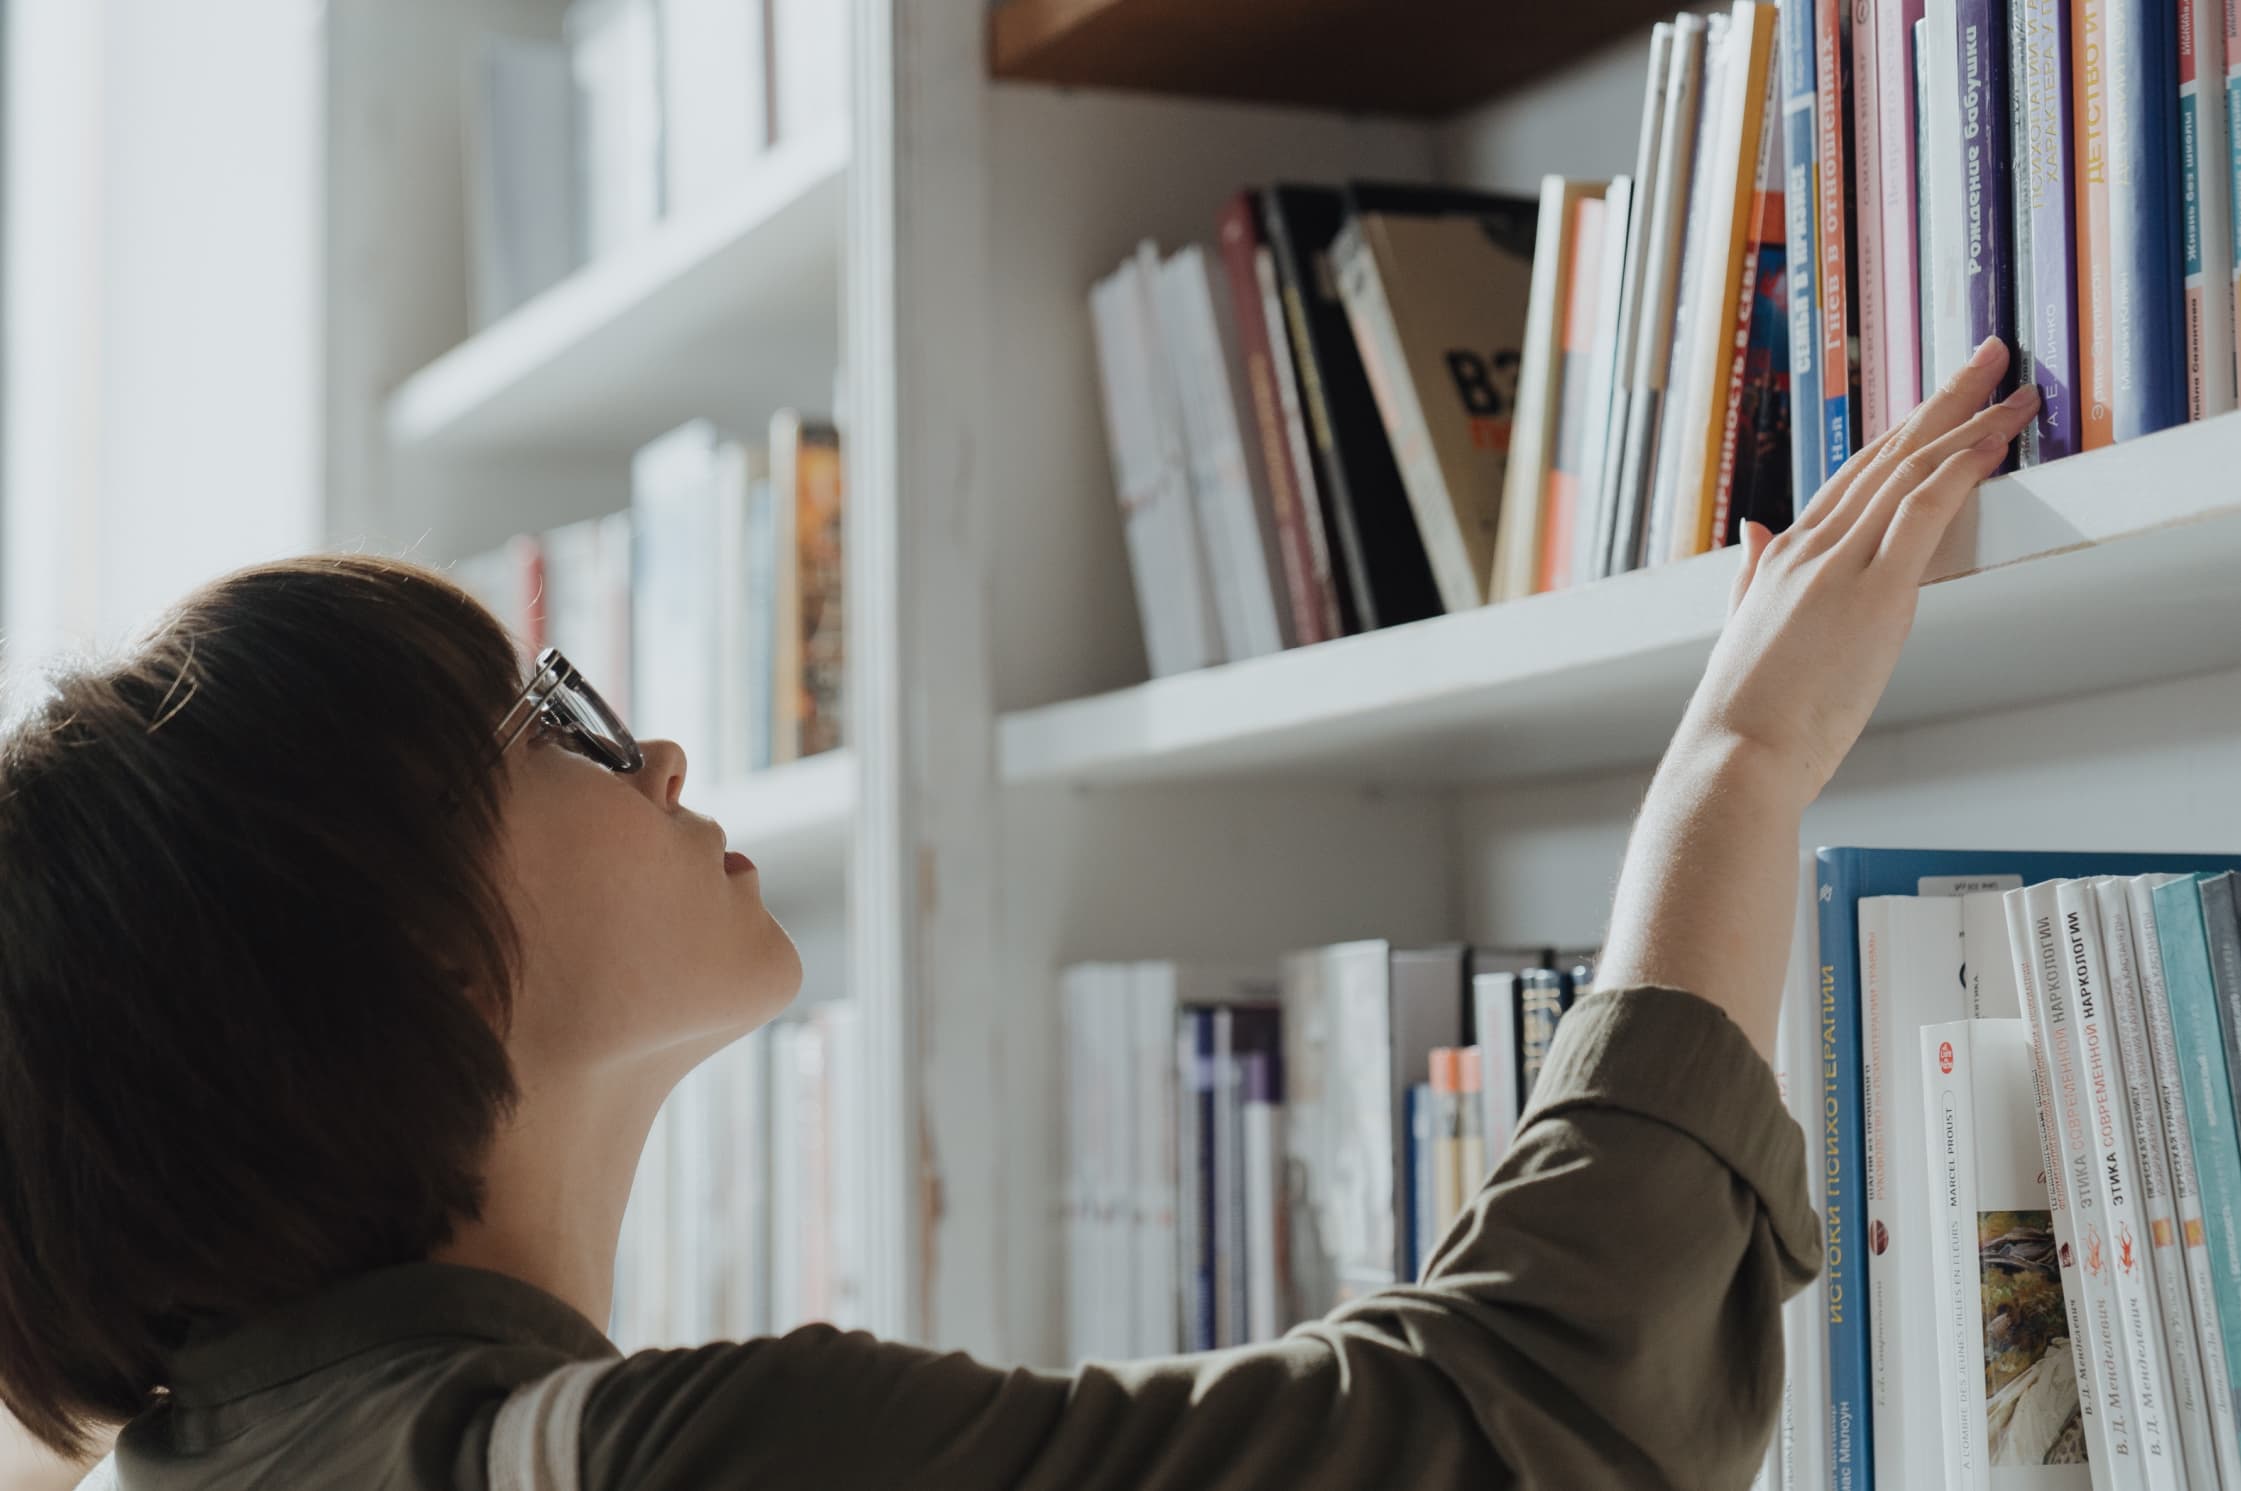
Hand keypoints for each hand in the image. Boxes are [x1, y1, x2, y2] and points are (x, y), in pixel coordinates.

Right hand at [1679, 337, 2039, 807]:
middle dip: (1944, 400)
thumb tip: (1752, 532)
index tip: (1938, 399)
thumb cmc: (1743, 714)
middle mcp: (1810, 547)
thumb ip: (1751, 575)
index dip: (1902, 431)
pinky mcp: (1873, 593)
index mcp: (1782, 557)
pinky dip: (1961, 469)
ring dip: (1969, 421)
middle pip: (1889, 455)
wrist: (1735, 755)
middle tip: (1988, 357)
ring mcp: (1841, 565)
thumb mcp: (1742, 629)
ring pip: (1912, 470)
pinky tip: (1993, 441)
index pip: (1854, 475)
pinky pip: (1924, 512)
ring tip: (2012, 387)